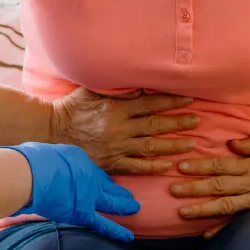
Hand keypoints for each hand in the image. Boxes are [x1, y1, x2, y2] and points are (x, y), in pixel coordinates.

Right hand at [4, 142, 139, 242]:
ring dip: (124, 206)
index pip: (95, 173)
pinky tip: (128, 236)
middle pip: (107, 186)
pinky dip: (116, 230)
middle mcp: (88, 175)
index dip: (103, 180)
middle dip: (119, 191)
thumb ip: (55, 165)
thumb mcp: (48, 154)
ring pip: (111, 202)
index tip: (108, 184)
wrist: (30, 174)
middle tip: (129, 195)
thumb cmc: (32, 162)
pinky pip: (103, 223)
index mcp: (79, 159)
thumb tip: (48, 170)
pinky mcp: (83, 212)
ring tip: (135, 208)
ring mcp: (88, 193)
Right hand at [50, 88, 199, 173]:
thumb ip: (115, 87)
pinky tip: (167, 165)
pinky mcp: (111, 162)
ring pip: (151, 146)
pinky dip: (153, 166)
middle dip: (178, 122)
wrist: (52, 132)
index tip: (188, 100)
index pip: (151, 104)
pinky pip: (136, 166)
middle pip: (155, 124)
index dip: (171, 102)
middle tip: (197, 120)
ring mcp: (117, 146)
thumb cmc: (72, 107)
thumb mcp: (92, 90)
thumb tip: (138, 83)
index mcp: (117, 107)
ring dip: (172, 145)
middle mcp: (120, 127)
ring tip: (190, 143)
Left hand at [170, 138, 249, 237]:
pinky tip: (205, 235)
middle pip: (218, 186)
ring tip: (181, 212)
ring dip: (201, 209)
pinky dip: (221, 231)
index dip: (200, 165)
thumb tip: (229, 142)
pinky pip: (238, 225)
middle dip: (194, 187)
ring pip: (224, 206)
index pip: (221, 165)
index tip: (181, 165)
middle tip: (172, 189)